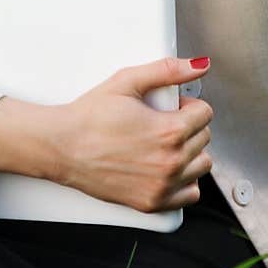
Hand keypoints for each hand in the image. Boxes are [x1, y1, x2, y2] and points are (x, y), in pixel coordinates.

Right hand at [51, 56, 213, 211]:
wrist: (62, 147)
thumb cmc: (89, 116)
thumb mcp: (127, 82)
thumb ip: (167, 71)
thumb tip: (199, 65)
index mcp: (169, 132)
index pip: (205, 113)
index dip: (188, 104)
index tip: (171, 106)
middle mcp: (171, 162)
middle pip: (204, 138)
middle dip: (188, 126)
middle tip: (161, 122)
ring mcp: (162, 186)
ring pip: (201, 165)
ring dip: (190, 152)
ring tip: (164, 144)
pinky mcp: (152, 203)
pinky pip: (190, 194)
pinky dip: (184, 181)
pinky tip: (164, 167)